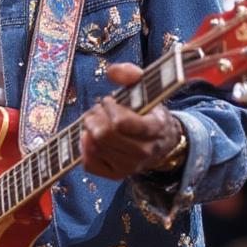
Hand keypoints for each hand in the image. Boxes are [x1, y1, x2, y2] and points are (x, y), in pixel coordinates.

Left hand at [80, 63, 182, 180]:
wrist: (161, 141)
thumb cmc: (149, 112)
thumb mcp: (146, 89)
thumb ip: (130, 74)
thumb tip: (112, 71)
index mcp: (154, 129)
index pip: (120, 122)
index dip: (109, 108)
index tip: (109, 101)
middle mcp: (143, 152)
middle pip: (103, 136)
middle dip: (94, 118)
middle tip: (97, 110)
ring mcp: (130, 167)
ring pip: (94, 148)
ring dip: (89, 130)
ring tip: (95, 121)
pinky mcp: (116, 175)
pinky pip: (89, 164)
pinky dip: (84, 148)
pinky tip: (90, 137)